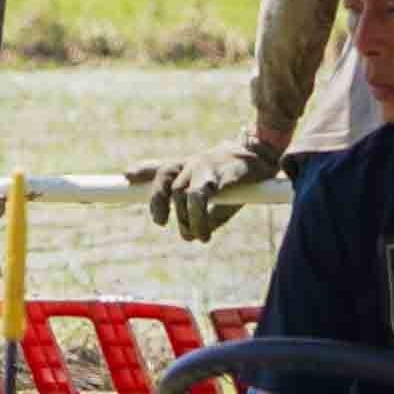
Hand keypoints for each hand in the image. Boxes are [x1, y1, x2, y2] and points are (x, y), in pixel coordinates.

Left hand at [145, 132, 286, 241]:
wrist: (266, 157)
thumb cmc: (242, 179)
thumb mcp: (220, 196)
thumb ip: (204, 215)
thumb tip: (195, 236)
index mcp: (190, 165)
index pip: (161, 166)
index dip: (142, 170)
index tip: (127, 176)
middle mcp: (192, 163)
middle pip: (166, 186)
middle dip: (168, 213)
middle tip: (186, 234)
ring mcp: (202, 165)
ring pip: (179, 194)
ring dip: (185, 220)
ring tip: (198, 236)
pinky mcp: (217, 172)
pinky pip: (198, 196)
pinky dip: (197, 217)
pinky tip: (205, 231)